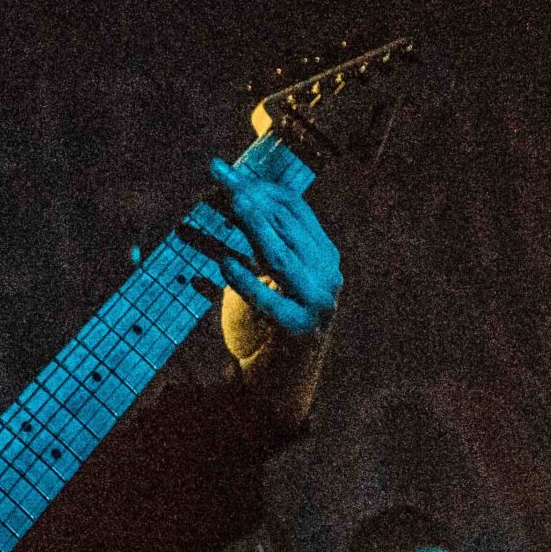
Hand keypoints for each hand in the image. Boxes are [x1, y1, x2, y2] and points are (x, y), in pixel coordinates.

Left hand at [207, 155, 341, 348]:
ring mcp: (318, 303)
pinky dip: (245, 281)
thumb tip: (228, 197)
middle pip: (287, 226)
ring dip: (255, 227)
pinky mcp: (299, 330)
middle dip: (252, 199)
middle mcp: (328, 274)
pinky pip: (269, 300)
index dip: (259, 186)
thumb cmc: (267, 321)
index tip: (224, 171)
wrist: (281, 379)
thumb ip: (256, 241)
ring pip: (282, 258)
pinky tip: (223, 263)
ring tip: (232, 204)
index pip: (293, 208)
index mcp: (323, 254)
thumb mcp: (265, 273)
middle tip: (222, 178)